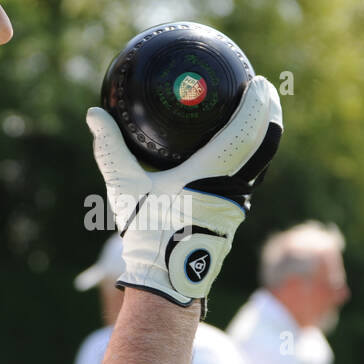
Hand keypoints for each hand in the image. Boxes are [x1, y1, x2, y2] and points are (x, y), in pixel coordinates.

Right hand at [86, 75, 282, 307]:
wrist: (166, 281)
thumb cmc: (146, 233)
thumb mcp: (124, 189)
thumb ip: (110, 149)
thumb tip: (93, 114)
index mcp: (209, 177)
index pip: (243, 134)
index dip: (255, 106)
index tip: (260, 83)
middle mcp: (233, 188)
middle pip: (266, 144)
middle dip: (270, 114)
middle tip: (266, 89)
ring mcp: (238, 203)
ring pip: (263, 161)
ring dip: (264, 134)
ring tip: (258, 112)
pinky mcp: (235, 215)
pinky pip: (252, 175)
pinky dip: (253, 154)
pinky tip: (240, 147)